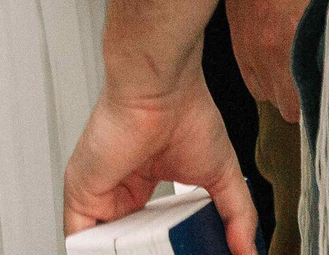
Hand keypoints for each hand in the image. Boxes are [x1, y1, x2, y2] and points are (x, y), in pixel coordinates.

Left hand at [65, 72, 256, 254]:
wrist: (160, 91)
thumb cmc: (187, 112)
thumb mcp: (222, 175)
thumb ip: (237, 214)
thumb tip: (249, 250)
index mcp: (145, 181)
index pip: (147, 228)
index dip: (162, 247)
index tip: (181, 254)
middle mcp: (120, 187)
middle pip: (126, 239)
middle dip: (145, 254)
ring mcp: (100, 192)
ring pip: (103, 243)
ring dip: (122, 254)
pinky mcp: (83, 195)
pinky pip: (79, 240)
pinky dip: (94, 254)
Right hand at [224, 0, 317, 121]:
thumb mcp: (323, 3)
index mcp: (296, 44)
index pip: (311, 99)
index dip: (323, 102)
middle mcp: (272, 56)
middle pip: (291, 109)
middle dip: (303, 102)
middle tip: (316, 84)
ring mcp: (252, 56)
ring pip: (271, 99)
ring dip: (283, 92)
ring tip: (296, 72)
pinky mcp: (239, 52)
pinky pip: (254, 86)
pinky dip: (265, 82)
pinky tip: (276, 66)